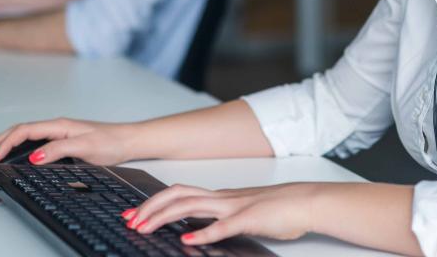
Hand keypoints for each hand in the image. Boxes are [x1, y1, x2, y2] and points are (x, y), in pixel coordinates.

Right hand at [0, 118, 135, 165]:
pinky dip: (18, 146)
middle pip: (19, 131)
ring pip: (24, 135)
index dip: (5, 143)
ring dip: (5, 143)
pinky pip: (33, 140)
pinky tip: (14, 154)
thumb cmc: (111, 141)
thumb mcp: (84, 147)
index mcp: (58, 125)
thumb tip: (34, 156)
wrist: (129, 141)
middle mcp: (56, 126)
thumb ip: (58, 150)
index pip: (23, 131)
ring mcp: (58, 132)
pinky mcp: (63, 140)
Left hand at [123, 182, 320, 245]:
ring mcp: (234, 206)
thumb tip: (198, 230)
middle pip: (177, 195)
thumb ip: (220, 219)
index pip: (179, 194)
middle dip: (149, 207)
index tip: (134, 214)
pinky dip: (204, 233)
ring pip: (192, 206)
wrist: (306, 201)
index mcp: (220, 197)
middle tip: (130, 221)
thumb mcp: (243, 213)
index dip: (153, 203)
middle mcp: (222, 198)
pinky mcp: (249, 218)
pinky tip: (189, 241)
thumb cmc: (279, 209)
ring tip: (145, 228)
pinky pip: (223, 226)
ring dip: (164, 217)